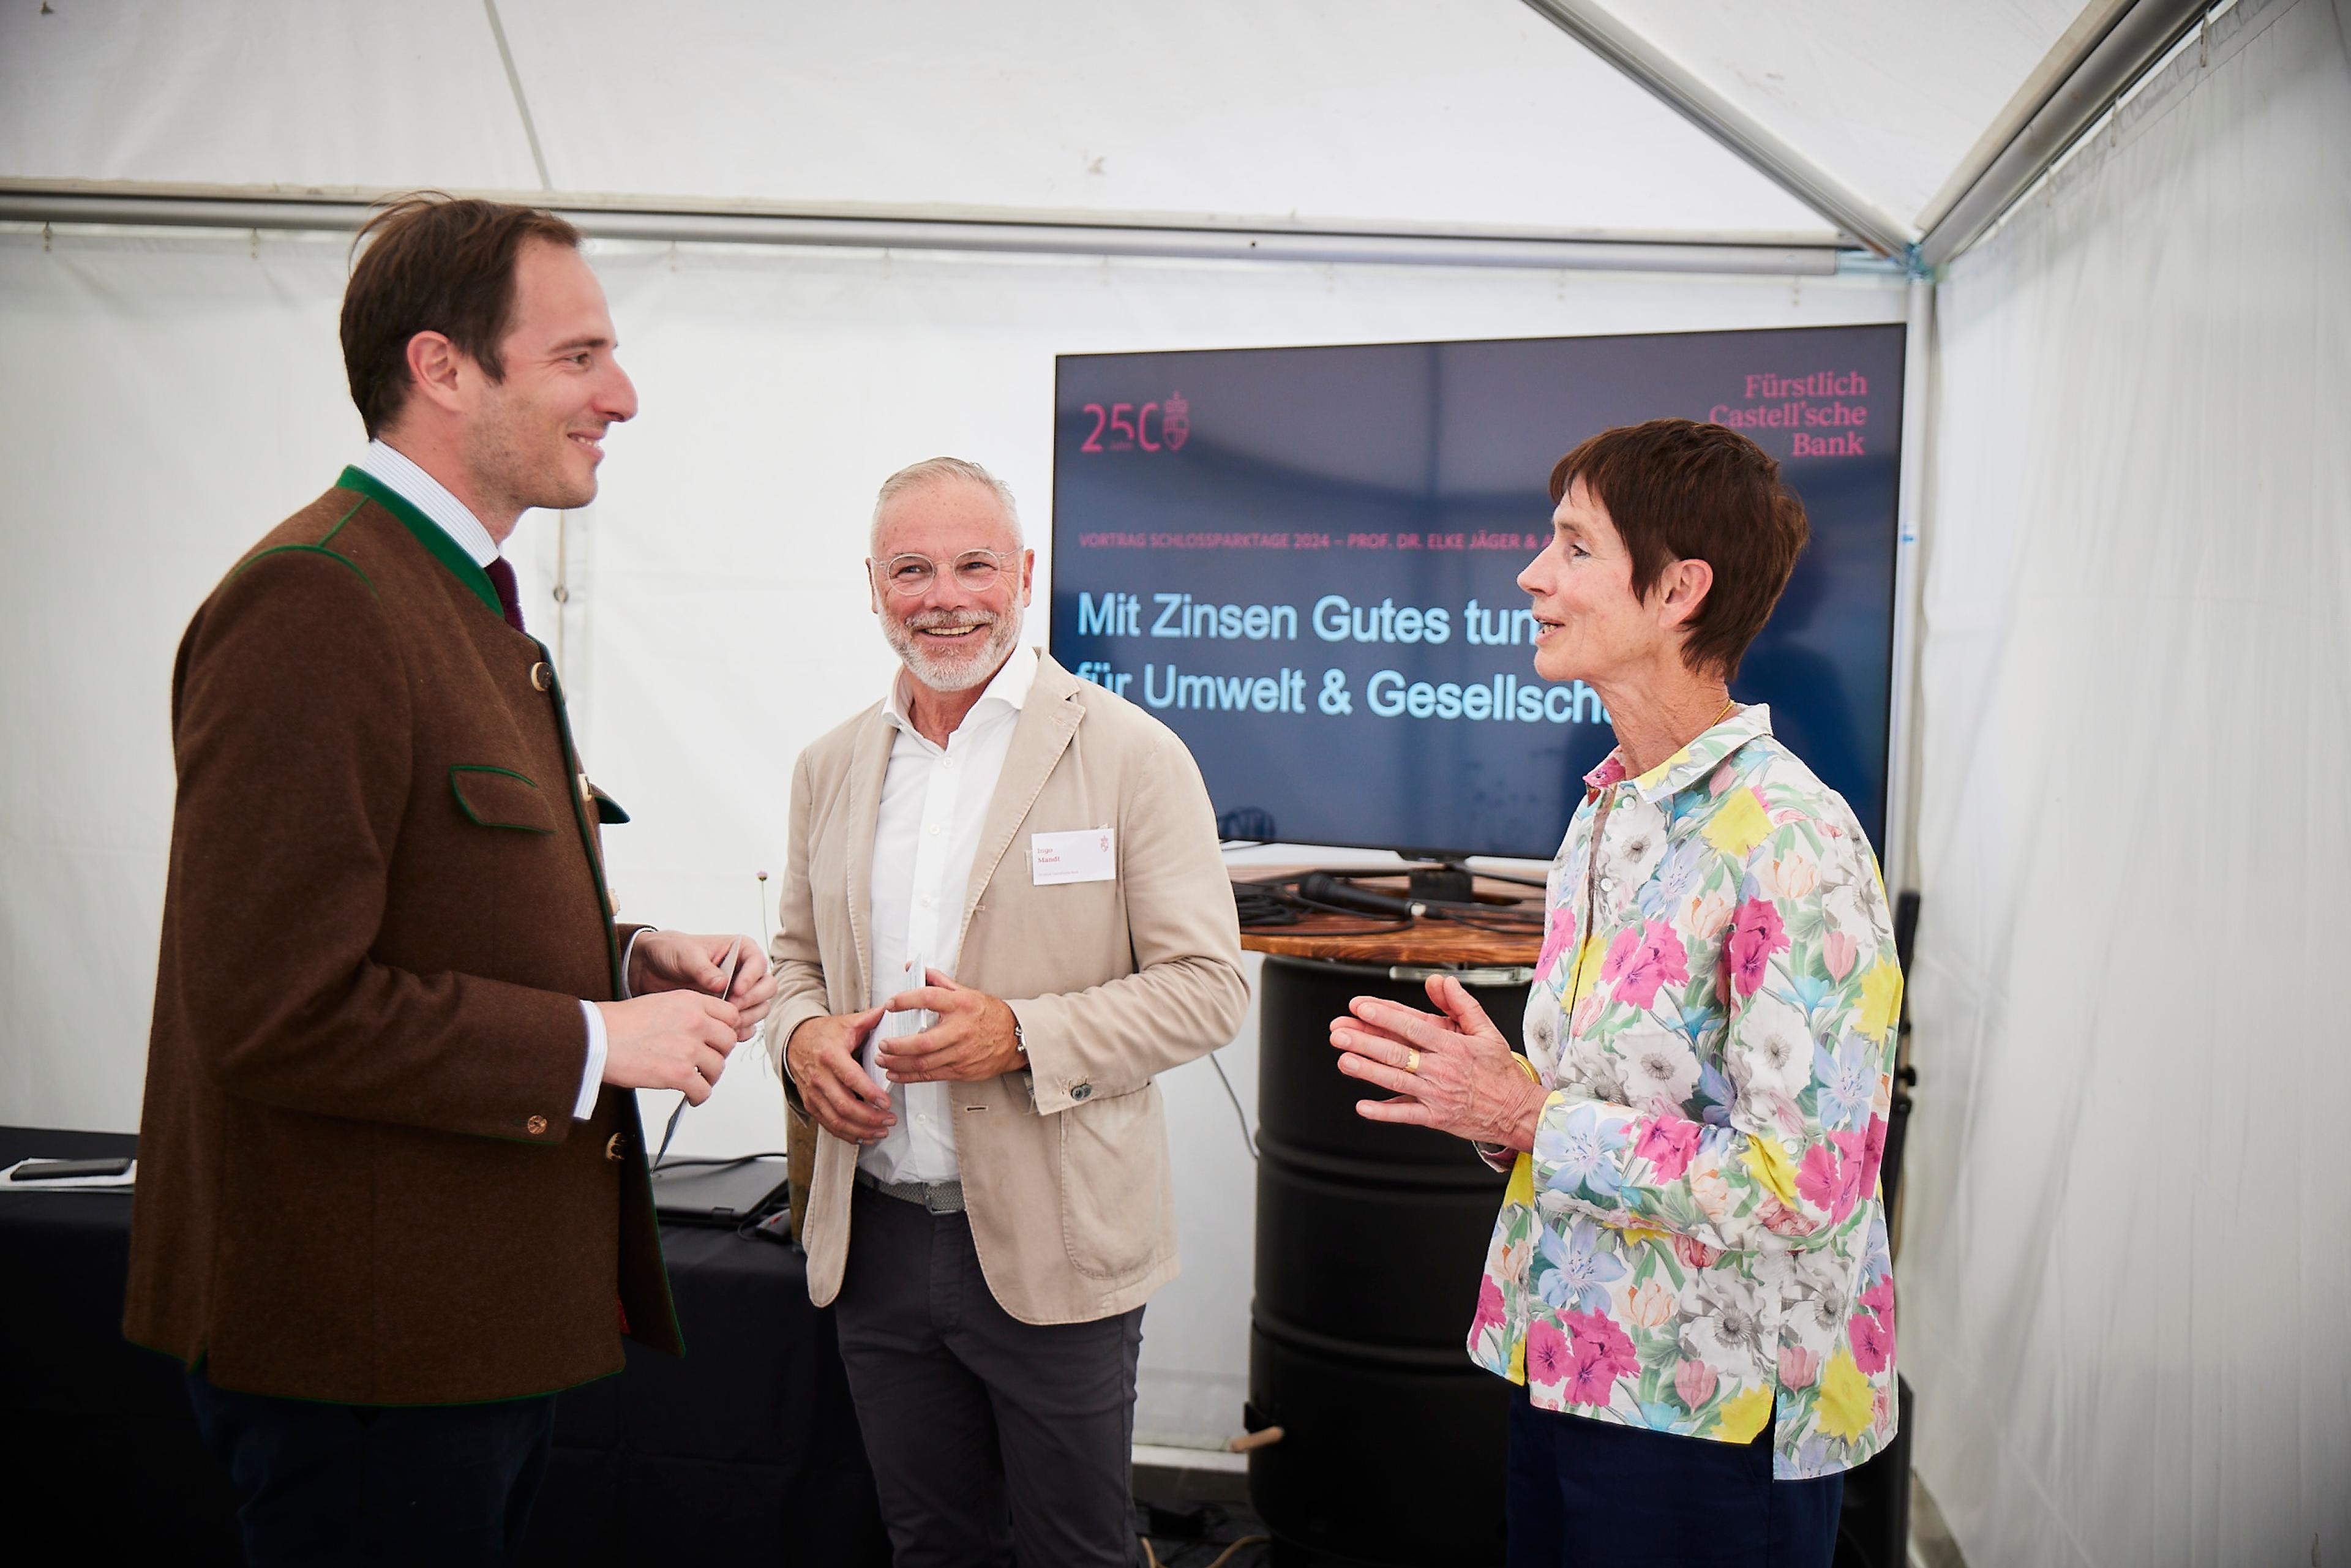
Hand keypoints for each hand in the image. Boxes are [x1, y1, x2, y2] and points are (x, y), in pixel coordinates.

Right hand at [598, 991, 741, 1105]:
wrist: (598, 1038)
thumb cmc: (620, 1023)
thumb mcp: (661, 1002)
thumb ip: (687, 1012)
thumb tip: (703, 1029)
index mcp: (691, 1002)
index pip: (730, 1015)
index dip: (727, 1029)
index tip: (719, 1039)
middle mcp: (695, 1022)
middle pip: (729, 1041)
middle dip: (720, 1053)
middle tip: (709, 1060)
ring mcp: (688, 1048)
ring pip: (719, 1067)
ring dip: (710, 1076)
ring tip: (698, 1080)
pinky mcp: (679, 1073)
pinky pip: (704, 1089)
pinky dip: (700, 1096)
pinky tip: (692, 1096)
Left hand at [628, 931, 778, 1040]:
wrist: (652, 969)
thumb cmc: (671, 952)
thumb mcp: (685, 955)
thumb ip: (704, 968)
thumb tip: (722, 984)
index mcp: (741, 950)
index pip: (759, 964)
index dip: (751, 979)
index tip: (735, 991)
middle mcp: (745, 971)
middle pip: (767, 988)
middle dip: (753, 1001)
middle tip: (732, 1009)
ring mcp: (740, 992)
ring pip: (761, 1007)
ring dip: (748, 1017)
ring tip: (726, 1022)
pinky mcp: (730, 1010)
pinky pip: (747, 1023)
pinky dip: (741, 1030)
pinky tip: (726, 1032)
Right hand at [786, 1008, 893, 1143]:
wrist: (794, 1041)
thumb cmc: (822, 1034)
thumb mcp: (846, 1023)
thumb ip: (870, 1019)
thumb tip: (892, 1009)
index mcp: (830, 1055)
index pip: (851, 1078)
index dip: (869, 1093)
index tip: (886, 1103)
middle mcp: (819, 1077)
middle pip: (844, 1105)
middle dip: (869, 1118)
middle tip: (889, 1120)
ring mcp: (813, 1093)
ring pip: (836, 1120)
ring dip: (861, 1130)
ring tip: (881, 1131)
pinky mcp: (811, 1103)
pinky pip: (828, 1124)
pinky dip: (846, 1134)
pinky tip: (863, 1136)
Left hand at [873, 969, 1024, 1084]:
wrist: (1016, 1039)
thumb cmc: (990, 1015)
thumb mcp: (966, 992)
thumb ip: (938, 981)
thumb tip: (914, 969)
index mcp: (961, 1005)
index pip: (928, 999)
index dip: (905, 1000)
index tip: (890, 1004)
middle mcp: (960, 1030)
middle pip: (923, 1041)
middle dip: (897, 1045)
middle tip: (882, 1043)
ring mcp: (961, 1053)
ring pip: (923, 1063)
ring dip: (898, 1063)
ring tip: (883, 1059)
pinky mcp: (961, 1070)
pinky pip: (930, 1075)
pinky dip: (909, 1076)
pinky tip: (896, 1073)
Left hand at [1327, 974, 1547, 1149]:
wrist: (1517, 1112)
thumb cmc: (1499, 1073)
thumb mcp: (1487, 1032)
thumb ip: (1463, 1005)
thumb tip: (1443, 982)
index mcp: (1452, 1047)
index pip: (1412, 1027)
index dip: (1384, 1017)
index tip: (1362, 1007)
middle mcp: (1441, 1070)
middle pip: (1397, 1053)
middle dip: (1365, 1041)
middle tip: (1340, 1032)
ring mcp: (1436, 1095)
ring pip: (1395, 1081)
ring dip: (1367, 1071)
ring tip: (1344, 1060)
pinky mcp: (1435, 1117)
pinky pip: (1405, 1114)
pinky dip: (1383, 1112)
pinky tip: (1363, 1106)